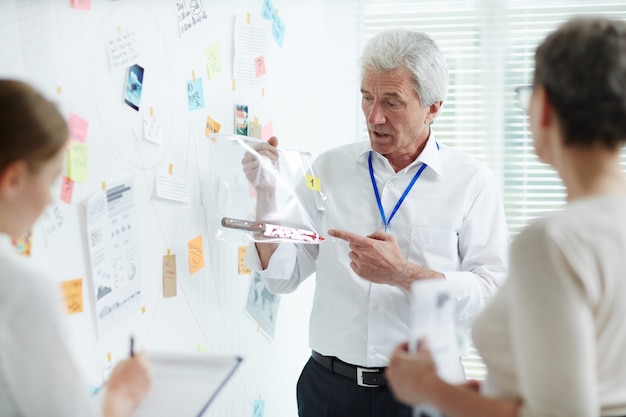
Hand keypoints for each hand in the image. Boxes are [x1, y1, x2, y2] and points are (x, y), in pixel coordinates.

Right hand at [103, 351, 150, 416]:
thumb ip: (126, 360)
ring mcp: (149, 377)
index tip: (136, 358)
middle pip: (145, 362)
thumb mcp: (117, 367)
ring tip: (130, 382)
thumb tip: (131, 358)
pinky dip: (142, 382)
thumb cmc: (116, 383)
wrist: (120, 400)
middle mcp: (146, 368)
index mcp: (138, 361)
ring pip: (146, 372)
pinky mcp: (150, 385)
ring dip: (140, 374)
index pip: (144, 352)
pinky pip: (146, 381)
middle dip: (140, 366)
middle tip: (131, 372)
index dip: (139, 355)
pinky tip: (134, 387)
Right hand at [241, 136, 278, 187]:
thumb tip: (274, 138)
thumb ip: (271, 147)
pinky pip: (260, 167)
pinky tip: (268, 172)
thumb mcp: (271, 158)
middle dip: (271, 154)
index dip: (270, 147)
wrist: (267, 188)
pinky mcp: (248, 174)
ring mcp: (246, 167)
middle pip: (261, 151)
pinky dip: (267, 168)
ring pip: (261, 158)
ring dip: (270, 162)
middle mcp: (245, 159)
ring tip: (272, 167)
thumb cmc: (268, 173)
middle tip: (276, 159)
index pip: (260, 145)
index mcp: (249, 153)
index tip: (276, 153)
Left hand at [328, 229, 442, 288]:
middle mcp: (363, 253)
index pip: (350, 237)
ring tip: (370, 258)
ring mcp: (361, 263)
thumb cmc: (395, 256)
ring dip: (358, 254)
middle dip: (358, 245)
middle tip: (369, 249)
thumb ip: (377, 234)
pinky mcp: (360, 272)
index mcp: (369, 244)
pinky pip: (353, 264)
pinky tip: (368, 264)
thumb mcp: (390, 239)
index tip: (330, 231)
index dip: (339, 233)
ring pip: (352, 255)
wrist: (398, 272)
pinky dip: (358, 263)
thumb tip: (368, 236)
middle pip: (352, 245)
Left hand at [386, 340, 440, 405]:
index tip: (414, 344)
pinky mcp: (399, 394)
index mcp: (395, 360)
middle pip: (396, 361)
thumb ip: (423, 344)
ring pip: (398, 374)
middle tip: (416, 357)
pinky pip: (401, 386)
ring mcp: (394, 384)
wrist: (431, 389)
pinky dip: (406, 383)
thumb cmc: (427, 373)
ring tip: (417, 369)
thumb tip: (423, 339)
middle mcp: (391, 372)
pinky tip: (416, 381)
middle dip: (405, 358)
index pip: (399, 347)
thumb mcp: (426, 353)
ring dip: (405, 371)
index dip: (408, 344)